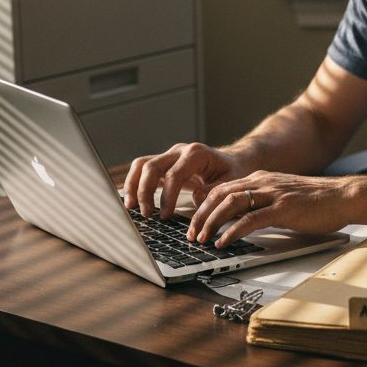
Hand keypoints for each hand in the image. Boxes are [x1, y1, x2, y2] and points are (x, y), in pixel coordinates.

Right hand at [122, 142, 245, 218]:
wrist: (235, 161)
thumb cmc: (233, 173)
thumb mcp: (231, 183)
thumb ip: (214, 191)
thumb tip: (196, 198)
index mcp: (197, 154)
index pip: (174, 174)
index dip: (166, 196)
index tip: (165, 216)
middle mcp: (180, 151)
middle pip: (152, 166)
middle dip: (145, 191)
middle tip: (146, 214)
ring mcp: (170, 155)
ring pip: (142, 164)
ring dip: (133, 185)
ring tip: (131, 207)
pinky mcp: (164, 163)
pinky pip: (142, 169)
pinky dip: (134, 183)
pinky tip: (131, 200)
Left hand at [187, 171, 352, 246]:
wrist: (344, 197)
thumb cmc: (318, 202)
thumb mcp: (284, 198)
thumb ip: (264, 205)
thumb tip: (242, 222)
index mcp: (262, 180)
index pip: (222, 189)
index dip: (204, 206)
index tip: (195, 223)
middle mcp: (264, 183)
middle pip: (220, 194)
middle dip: (200, 215)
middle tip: (191, 235)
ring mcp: (273, 194)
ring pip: (230, 204)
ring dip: (211, 223)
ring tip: (202, 239)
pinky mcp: (284, 208)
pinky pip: (251, 219)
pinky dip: (233, 231)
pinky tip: (224, 242)